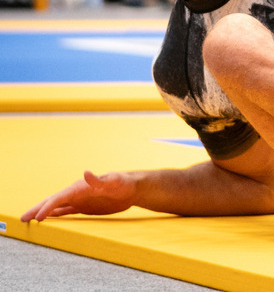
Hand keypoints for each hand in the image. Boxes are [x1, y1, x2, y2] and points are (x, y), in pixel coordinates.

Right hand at [21, 171, 137, 221]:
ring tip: (28, 219)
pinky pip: (66, 211)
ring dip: (42, 212)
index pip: (59, 197)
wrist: (132, 189)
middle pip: (53, 202)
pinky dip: (54, 215)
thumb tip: (85, 173)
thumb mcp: (113, 181)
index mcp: (80, 187)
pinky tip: (46, 219)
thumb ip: (99, 179)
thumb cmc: (123, 183)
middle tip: (22, 218)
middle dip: (37, 209)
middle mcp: (76, 193)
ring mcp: (79, 200)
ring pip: (56, 207)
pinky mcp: (84, 207)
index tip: (37, 218)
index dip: (47, 207)